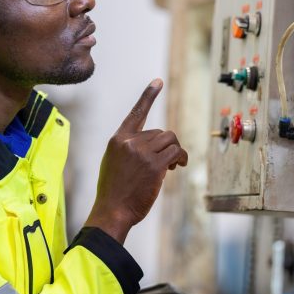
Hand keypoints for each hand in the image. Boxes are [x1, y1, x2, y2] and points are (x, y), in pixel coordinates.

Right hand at [85, 79, 187, 242]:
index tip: (158, 81)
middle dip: (166, 146)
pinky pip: (176, 152)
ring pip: (170, 140)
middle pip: (160, 132)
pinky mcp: (155, 165)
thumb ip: (130, 149)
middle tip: (168, 164)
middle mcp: (130, 142)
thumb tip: (154, 145)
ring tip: (173, 165)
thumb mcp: (114, 162)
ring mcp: (142, 152)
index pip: (136, 113)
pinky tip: (179, 166)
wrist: (112, 211)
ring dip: (176, 151)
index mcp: (118, 140)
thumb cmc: (114, 191)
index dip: (148, 96)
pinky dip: (182, 157)